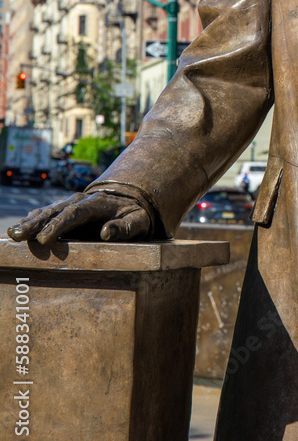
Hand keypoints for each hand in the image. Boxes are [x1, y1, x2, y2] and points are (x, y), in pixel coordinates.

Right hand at [6, 191, 150, 244]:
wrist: (129, 203)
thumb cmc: (136, 216)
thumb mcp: (139, 221)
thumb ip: (126, 227)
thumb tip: (105, 232)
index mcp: (96, 203)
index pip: (75, 213)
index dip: (58, 225)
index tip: (44, 239)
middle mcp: (79, 200)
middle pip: (55, 211)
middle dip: (36, 224)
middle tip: (19, 236)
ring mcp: (70, 204)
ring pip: (47, 212)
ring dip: (30, 222)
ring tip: (14, 234)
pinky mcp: (65, 211)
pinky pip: (46, 214)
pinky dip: (32, 220)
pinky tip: (19, 228)